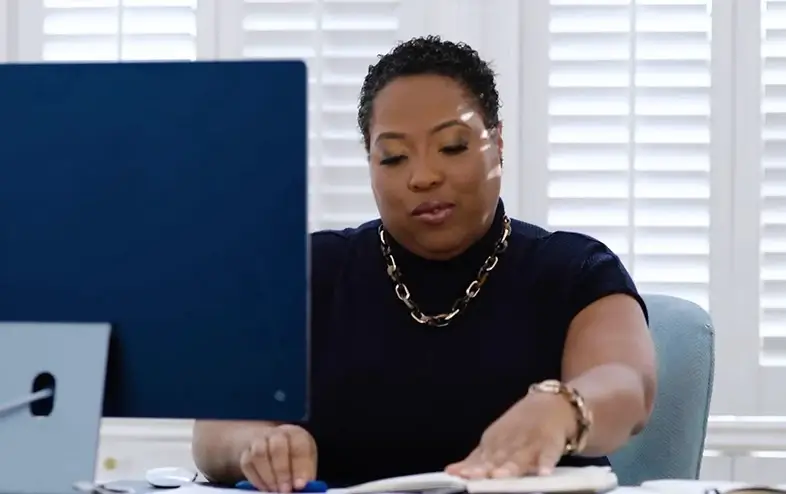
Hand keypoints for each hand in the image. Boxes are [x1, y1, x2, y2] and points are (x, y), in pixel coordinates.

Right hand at [239, 424, 316, 492]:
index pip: (299, 446)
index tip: (300, 485)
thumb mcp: (306, 462)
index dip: (300, 467)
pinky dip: (256, 478)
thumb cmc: (294, 457)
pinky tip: (265, 488)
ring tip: (275, 490)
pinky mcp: (246, 451)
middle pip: (277, 448)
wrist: (275, 446)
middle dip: (282, 472)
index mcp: (297, 435)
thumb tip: (301, 486)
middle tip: (285, 490)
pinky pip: (248, 463)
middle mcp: (277, 434)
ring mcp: (259, 441)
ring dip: (268, 476)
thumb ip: (305, 473)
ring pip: (259, 454)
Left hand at [446, 393, 576, 478]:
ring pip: (519, 457)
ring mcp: (530, 442)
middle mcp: (510, 442)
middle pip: (497, 457)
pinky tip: (543, 473)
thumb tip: (450, 471)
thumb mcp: (495, 439)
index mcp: (494, 441)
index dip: (471, 467)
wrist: (551, 402)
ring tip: (500, 476)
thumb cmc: (520, 425)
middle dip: (485, 468)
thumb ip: (475, 459)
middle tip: (474, 476)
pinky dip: (546, 462)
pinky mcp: (550, 443)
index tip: (461, 475)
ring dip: (510, 467)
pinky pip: (548, 454)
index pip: (480, 457)